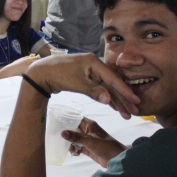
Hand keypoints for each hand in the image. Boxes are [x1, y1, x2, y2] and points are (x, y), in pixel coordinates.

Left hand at [24, 54, 139, 118]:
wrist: (40, 73)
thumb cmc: (57, 75)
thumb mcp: (76, 83)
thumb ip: (94, 91)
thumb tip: (109, 100)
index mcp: (94, 62)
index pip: (113, 79)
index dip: (125, 91)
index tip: (135, 101)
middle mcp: (94, 65)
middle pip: (112, 84)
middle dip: (123, 99)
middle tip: (134, 112)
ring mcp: (90, 72)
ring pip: (106, 88)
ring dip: (116, 101)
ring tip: (126, 113)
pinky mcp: (85, 78)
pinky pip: (100, 89)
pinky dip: (106, 98)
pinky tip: (114, 106)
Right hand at [63, 117, 126, 166]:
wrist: (117, 159)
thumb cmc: (105, 146)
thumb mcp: (90, 141)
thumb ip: (76, 137)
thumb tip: (62, 132)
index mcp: (89, 124)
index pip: (76, 118)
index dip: (67, 118)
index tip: (56, 121)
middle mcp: (87, 130)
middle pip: (73, 129)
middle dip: (66, 133)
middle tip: (58, 137)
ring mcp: (87, 139)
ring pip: (74, 139)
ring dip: (70, 143)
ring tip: (70, 149)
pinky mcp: (88, 148)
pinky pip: (77, 146)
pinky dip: (74, 149)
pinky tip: (75, 153)